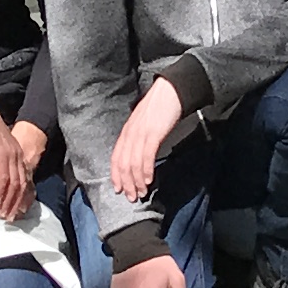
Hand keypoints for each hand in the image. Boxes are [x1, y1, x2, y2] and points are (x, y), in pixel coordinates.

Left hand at [107, 75, 185, 204]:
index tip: (118, 189)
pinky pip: (147, 156)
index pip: (116, 157)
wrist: (171, 90)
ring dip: (136, 181)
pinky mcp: (153, 133)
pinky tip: (149, 180)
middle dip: (126, 183)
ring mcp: (141, 133)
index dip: (116, 175)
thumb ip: (139, 137)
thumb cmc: (160, 106)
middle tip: (131, 197)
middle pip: (123, 163)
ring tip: (141, 193)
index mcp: (127, 131)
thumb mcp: (144, 122)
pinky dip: (146, 170)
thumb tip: (139, 155)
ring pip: (133, 163)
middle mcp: (130, 133)